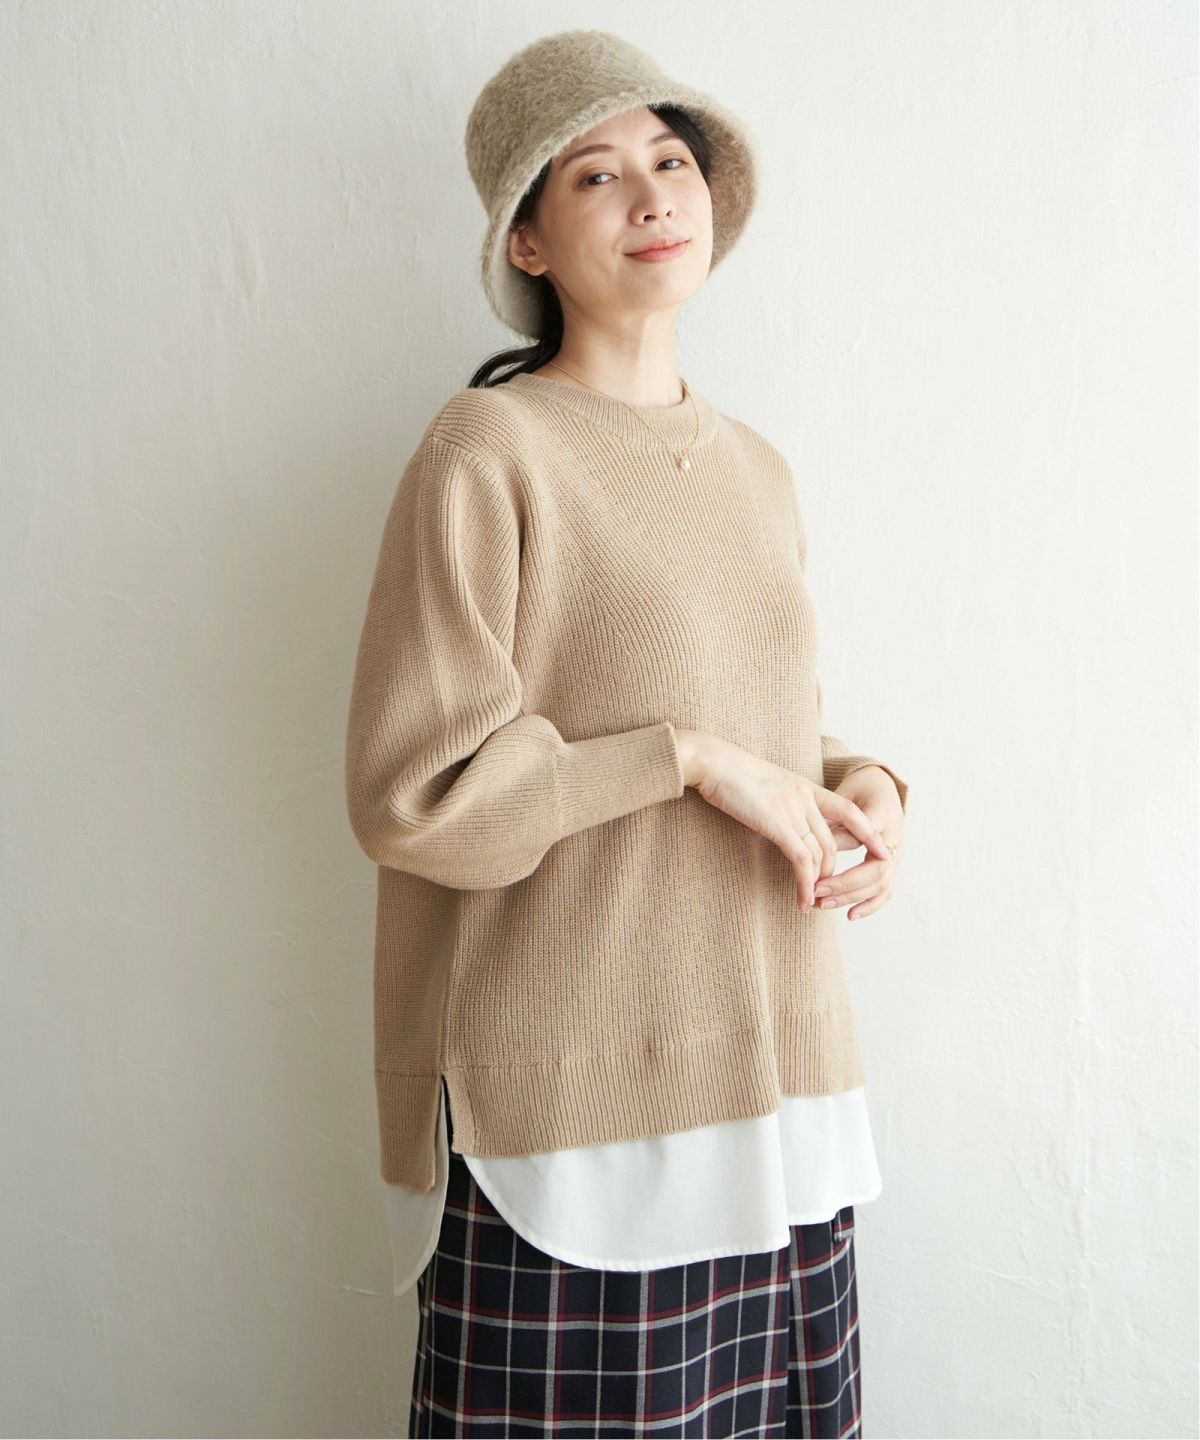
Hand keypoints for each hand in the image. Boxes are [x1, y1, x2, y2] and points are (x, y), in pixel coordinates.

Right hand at [674, 730, 891, 912]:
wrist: (713, 762)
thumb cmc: (730, 774)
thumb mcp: (766, 785)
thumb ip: (782, 803)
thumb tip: (781, 820)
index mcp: (806, 787)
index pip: (850, 811)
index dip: (868, 833)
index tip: (882, 850)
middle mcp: (805, 799)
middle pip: (833, 843)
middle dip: (832, 872)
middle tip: (825, 893)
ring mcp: (793, 811)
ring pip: (819, 856)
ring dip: (819, 884)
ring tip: (813, 903)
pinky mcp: (777, 825)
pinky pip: (801, 861)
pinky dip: (805, 885)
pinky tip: (803, 900)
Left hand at [812, 766, 904, 921]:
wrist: (881, 788)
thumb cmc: (857, 790)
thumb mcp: (843, 795)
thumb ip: (834, 818)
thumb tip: (818, 846)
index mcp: (883, 812)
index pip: (865, 835)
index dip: (841, 848)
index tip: (813, 865)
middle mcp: (896, 835)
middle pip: (876, 869)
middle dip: (844, 884)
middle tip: (816, 891)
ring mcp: (897, 853)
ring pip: (881, 884)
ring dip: (851, 897)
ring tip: (823, 904)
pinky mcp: (893, 865)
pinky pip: (886, 890)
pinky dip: (869, 905)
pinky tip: (850, 915)